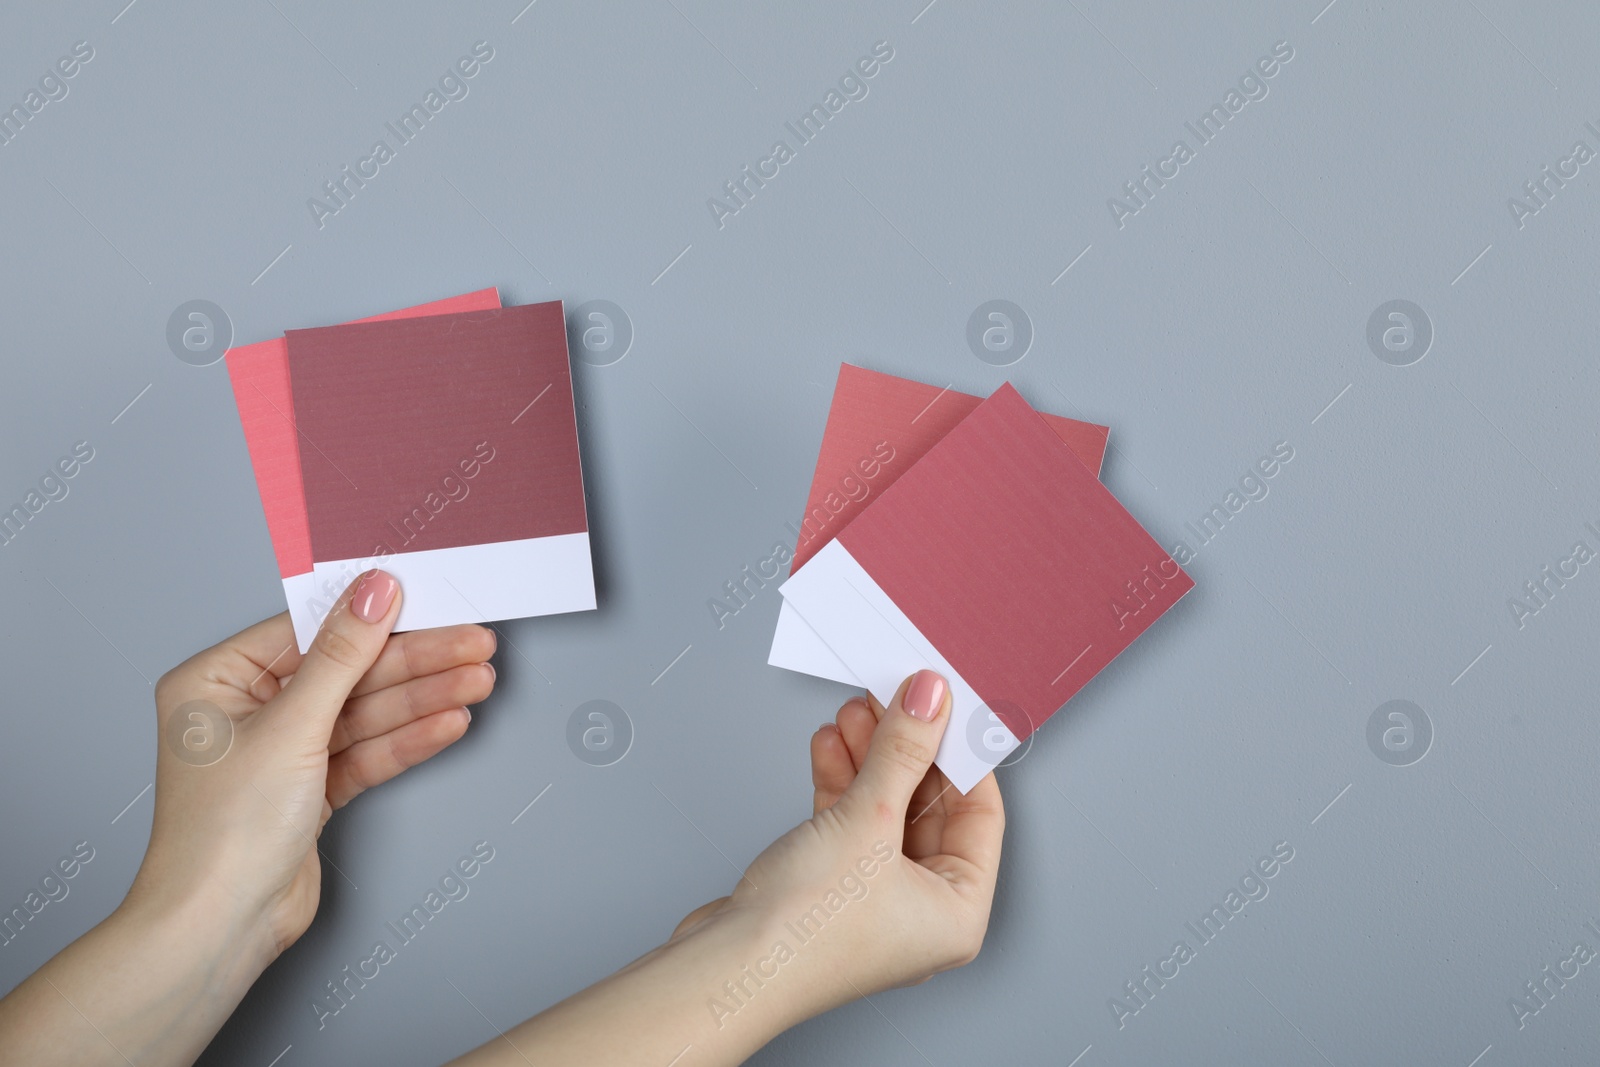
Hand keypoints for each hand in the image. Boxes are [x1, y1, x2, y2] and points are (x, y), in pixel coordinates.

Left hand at [132, 569, 495, 963]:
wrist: (222, 928)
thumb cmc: (222, 835)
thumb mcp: (290, 726)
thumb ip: (340, 656)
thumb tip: (372, 593)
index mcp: (217, 682)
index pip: (309, 633)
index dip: (371, 619)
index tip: (423, 602)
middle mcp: (247, 713)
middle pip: (347, 672)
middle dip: (415, 663)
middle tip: (471, 645)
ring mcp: (283, 752)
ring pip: (366, 712)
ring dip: (424, 699)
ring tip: (476, 682)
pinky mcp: (312, 789)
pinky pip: (368, 750)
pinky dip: (409, 739)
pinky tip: (448, 721)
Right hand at [448, 669, 1003, 1066]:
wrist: (725, 968)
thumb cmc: (805, 933)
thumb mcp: (869, 821)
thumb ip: (903, 750)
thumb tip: (930, 697)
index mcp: (958, 912)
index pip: (981, 812)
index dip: (961, 752)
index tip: (945, 704)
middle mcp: (922, 911)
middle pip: (929, 806)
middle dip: (906, 748)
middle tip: (892, 697)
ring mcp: (874, 899)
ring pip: (885, 810)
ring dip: (870, 758)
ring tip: (853, 711)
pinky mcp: (832, 888)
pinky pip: (851, 824)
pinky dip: (842, 783)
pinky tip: (829, 747)